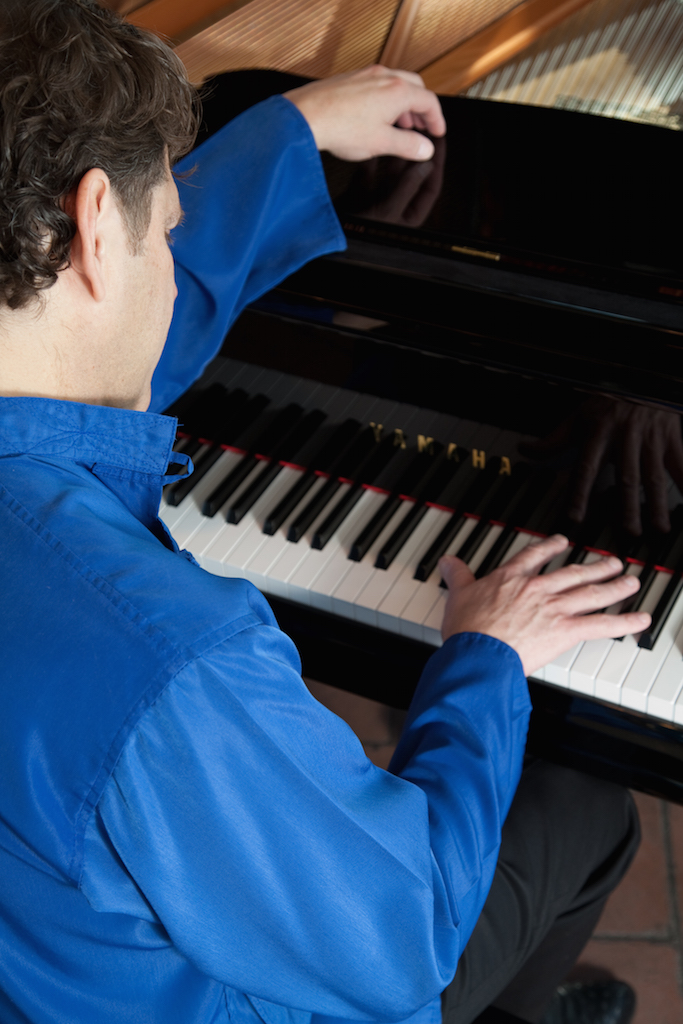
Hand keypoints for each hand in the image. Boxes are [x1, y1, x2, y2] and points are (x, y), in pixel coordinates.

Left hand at [284, 65, 445, 161]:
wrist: (306, 117)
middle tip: (422, 127)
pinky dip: (386, 99)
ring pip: (395, 84)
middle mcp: (384, 77)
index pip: (429, 101)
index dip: (437, 119)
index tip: (437, 132)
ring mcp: (366, 75)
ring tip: (401, 125)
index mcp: (398, 91)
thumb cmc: (340, 127)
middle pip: (415, 88)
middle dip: (421, 109)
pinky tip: (376, 117)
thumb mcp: (382, 143)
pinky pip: (377, 85)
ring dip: (403, 104)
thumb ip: (408, 146)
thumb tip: (424, 149)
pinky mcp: (350, 79)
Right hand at [343, 135, 445, 226]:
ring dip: (393, 153)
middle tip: (418, 129)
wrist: (326, 236)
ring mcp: (376, 201)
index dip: (435, 163)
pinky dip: (369, 159)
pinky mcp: (358, 195)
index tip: (438, 140)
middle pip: (411, 176)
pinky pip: (366, 173)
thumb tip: (426, 166)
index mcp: (407, 217)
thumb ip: (406, 188)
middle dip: (415, 153)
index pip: (429, 187)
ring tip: (397, 131)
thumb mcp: (387, 211)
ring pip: (389, 172)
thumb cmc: (359, 234)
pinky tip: (371, 144)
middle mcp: (394, 208)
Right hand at [439, 535, 650, 676]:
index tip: (561, 542)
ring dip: (614, 586)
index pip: (535, 556)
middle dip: (595, 566)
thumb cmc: (468, 630)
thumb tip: (446, 562)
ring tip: (631, 581)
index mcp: (511, 578)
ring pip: (590, 593)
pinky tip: (639, 619)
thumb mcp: (457, 595)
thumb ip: (457, 575)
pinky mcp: (565, 631)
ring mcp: (554, 609)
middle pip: (572, 572)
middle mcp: (537, 589)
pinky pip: (601, 625)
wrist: (479, 654)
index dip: (550, 547)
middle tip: (612, 562)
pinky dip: (624, 622)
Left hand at [522, 396, 682, 533]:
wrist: (643, 377)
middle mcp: (625, 439)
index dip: (579, 494)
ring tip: (659, 528)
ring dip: (657, 504)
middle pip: (626, 478)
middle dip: (628, 507)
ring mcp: (651, 439)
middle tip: (629, 532)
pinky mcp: (672, 439)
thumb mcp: (578, 416)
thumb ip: (553, 439)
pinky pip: (681, 465)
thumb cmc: (609, 400)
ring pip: (654, 476)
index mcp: (598, 435)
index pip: (586, 470)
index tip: (576, 518)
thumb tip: (524, 449)